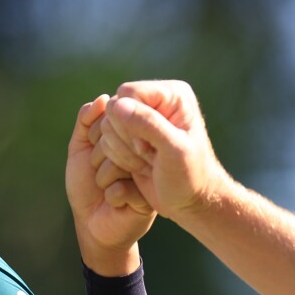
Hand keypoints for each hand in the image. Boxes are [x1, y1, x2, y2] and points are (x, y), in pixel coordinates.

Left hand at [66, 94, 152, 275]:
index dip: (95, 134)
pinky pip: (122, 187)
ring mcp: (146, 173)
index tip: (91, 152)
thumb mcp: (80, 150)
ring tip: (105, 188)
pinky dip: (111, 196)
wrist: (92, 223)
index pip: (113, 118)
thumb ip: (85, 123)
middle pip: (117, 138)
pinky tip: (115, 203)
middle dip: (97, 158)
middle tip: (97, 173)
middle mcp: (139, 152)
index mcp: (126, 138)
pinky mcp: (148, 196)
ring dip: (102, 178)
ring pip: (119, 162)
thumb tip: (103, 98)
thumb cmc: (86, 186)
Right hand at [91, 80, 233, 224]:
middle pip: (114, 108)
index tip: (149, 147)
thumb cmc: (189, 177)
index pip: (128, 93)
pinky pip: (105, 139)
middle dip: (127, 139)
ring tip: (149, 162)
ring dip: (122, 151)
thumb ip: (149, 124)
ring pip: (106, 125)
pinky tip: (140, 166)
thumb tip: (117, 105)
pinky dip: (118, 157)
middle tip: (151, 156)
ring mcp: (141, 117)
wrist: (189, 201)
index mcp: (172, 95)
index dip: (130, 121)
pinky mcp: (130, 135)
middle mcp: (155, 101)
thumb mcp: (174, 151)